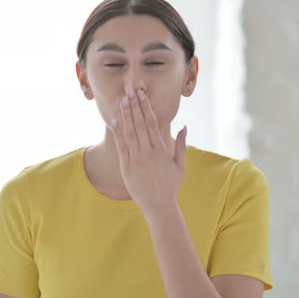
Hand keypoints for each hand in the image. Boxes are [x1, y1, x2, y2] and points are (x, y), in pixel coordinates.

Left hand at [109, 85, 187, 214]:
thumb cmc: (171, 186)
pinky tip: (114, 121)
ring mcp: (135, 160)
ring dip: (125, 115)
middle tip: (130, 91)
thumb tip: (184, 127)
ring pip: (129, 133)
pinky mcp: (126, 167)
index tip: (142, 95)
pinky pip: (121, 146)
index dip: (146, 108)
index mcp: (160, 150)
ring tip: (122, 101)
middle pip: (139, 124)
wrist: (159, 206)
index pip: (151, 124)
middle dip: (134, 106)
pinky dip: (117, 133)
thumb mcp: (180, 165)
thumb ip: (180, 145)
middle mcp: (147, 153)